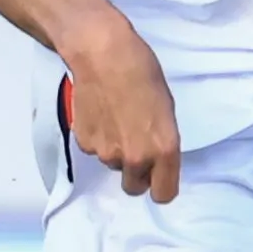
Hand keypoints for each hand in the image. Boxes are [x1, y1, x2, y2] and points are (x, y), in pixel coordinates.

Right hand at [61, 21, 184, 202]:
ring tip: (118, 119)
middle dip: (137, 174)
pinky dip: (99, 138)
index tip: (159, 176)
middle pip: (134, 187)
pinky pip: (96, 151)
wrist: (103, 56)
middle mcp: (136, 158)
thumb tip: (156, 158)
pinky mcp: (85, 144)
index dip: (161, 186)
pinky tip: (101, 114)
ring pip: (114, 165)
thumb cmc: (143, 74)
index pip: (164, 195)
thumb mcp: (167, 111)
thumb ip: (162, 142)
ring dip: (117, 151)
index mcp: (164, 150)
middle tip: (136, 147)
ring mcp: (107, 153)